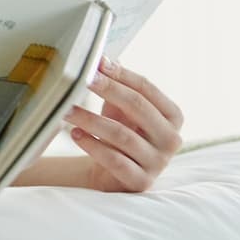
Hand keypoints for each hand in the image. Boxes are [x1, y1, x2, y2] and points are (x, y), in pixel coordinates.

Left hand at [63, 58, 182, 191]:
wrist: (112, 173)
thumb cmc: (119, 132)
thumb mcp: (121, 108)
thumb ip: (116, 85)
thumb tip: (100, 57)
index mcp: (172, 116)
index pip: (147, 89)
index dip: (122, 74)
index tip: (96, 63)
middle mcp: (171, 139)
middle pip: (138, 107)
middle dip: (108, 90)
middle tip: (80, 80)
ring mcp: (158, 162)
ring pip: (121, 135)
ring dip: (90, 119)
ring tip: (66, 109)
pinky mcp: (140, 182)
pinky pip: (114, 161)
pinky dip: (92, 145)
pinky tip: (74, 134)